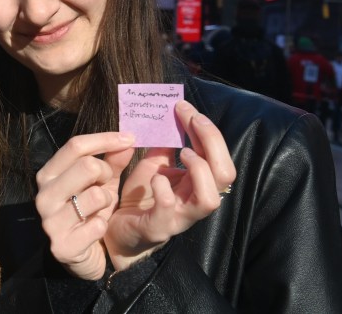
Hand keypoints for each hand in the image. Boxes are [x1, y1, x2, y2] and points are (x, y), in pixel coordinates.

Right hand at [33, 132, 136, 279]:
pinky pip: (96, 226)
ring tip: (100, 210)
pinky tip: (97, 230)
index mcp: (49, 174)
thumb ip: (113, 161)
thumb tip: (127, 140)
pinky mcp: (61, 246)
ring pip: (95, 195)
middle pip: (87, 166)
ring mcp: (50, 222)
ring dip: (106, 202)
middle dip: (107, 173)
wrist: (83, 255)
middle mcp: (44, 195)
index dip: (105, 139)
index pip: (76, 146)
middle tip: (108, 184)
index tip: (130, 138)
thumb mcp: (103, 183)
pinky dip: (103, 226)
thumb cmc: (92, 212)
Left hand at [103, 101, 235, 270]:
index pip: (218, 156)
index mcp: (197, 185)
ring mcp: (179, 217)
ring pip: (210, 199)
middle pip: (226, 175)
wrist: (115, 233)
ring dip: (199, 168)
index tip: (185, 107)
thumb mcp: (152, 168)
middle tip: (190, 119)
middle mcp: (194, 202)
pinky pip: (170, 209)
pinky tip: (156, 179)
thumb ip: (163, 148)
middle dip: (211, 140)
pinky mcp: (158, 227)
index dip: (207, 130)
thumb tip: (168, 118)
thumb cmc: (139, 200)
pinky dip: (165, 189)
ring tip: (183, 152)